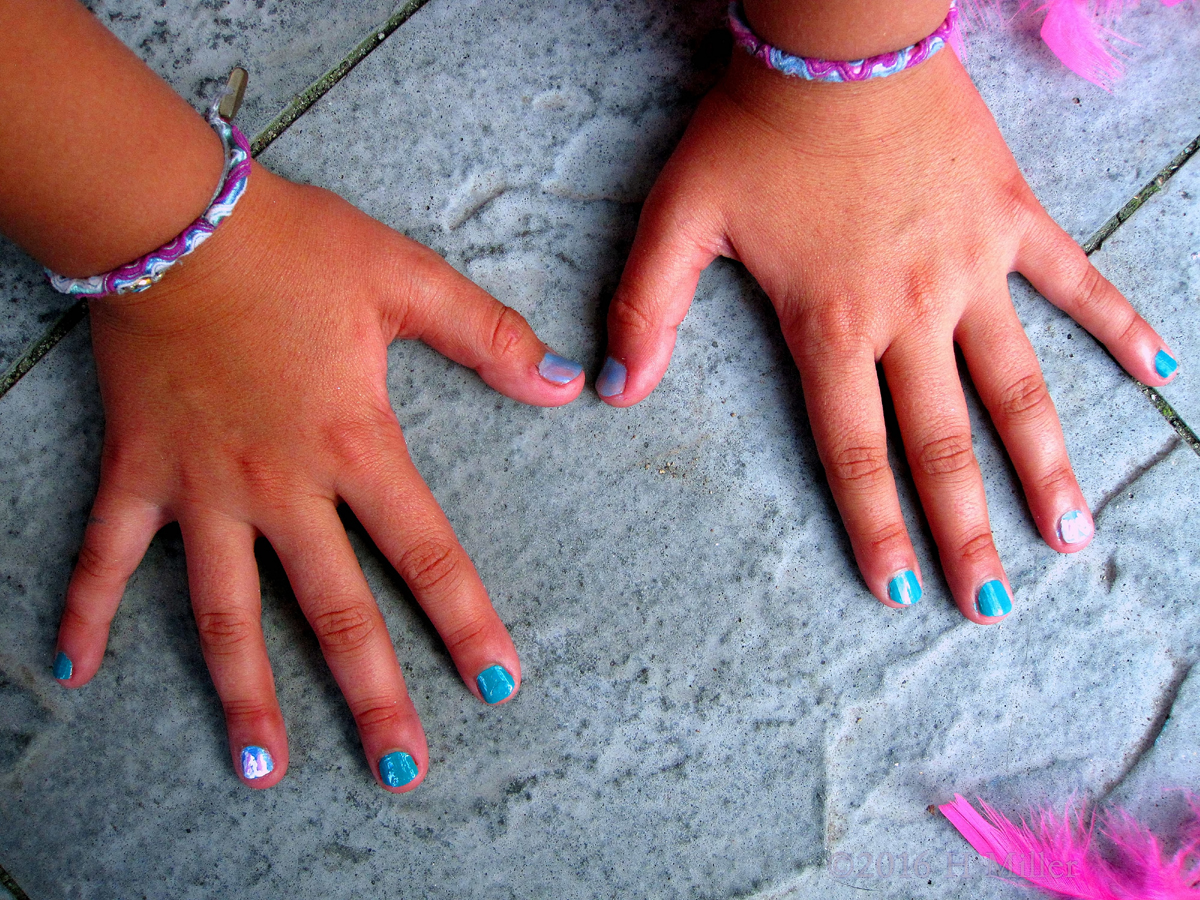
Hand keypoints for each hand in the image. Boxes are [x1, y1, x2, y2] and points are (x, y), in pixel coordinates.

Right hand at [53, 163, 583, 788]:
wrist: (176, 217)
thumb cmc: (295, 247)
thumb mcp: (408, 280)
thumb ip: (489, 336)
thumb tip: (563, 382)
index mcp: (357, 447)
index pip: (428, 555)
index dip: (467, 623)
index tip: (495, 685)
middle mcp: (283, 488)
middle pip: (337, 612)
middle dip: (373, 696)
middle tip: (400, 769)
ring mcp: (205, 490)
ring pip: (226, 613)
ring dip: (245, 693)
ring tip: (263, 768)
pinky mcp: (140, 472)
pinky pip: (106, 555)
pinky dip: (86, 611)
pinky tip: (72, 671)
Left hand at [597, 49, 1177, 622]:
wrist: (836, 34)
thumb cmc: (755, 127)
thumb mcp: (680, 218)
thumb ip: (647, 310)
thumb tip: (613, 390)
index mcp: (830, 324)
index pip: (855, 450)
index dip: (877, 526)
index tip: (901, 590)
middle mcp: (910, 312)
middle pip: (942, 442)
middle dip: (966, 531)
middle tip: (990, 604)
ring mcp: (971, 268)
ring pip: (1018, 384)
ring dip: (1048, 463)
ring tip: (1075, 534)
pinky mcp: (1010, 217)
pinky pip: (1076, 279)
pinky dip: (1119, 323)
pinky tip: (1160, 372)